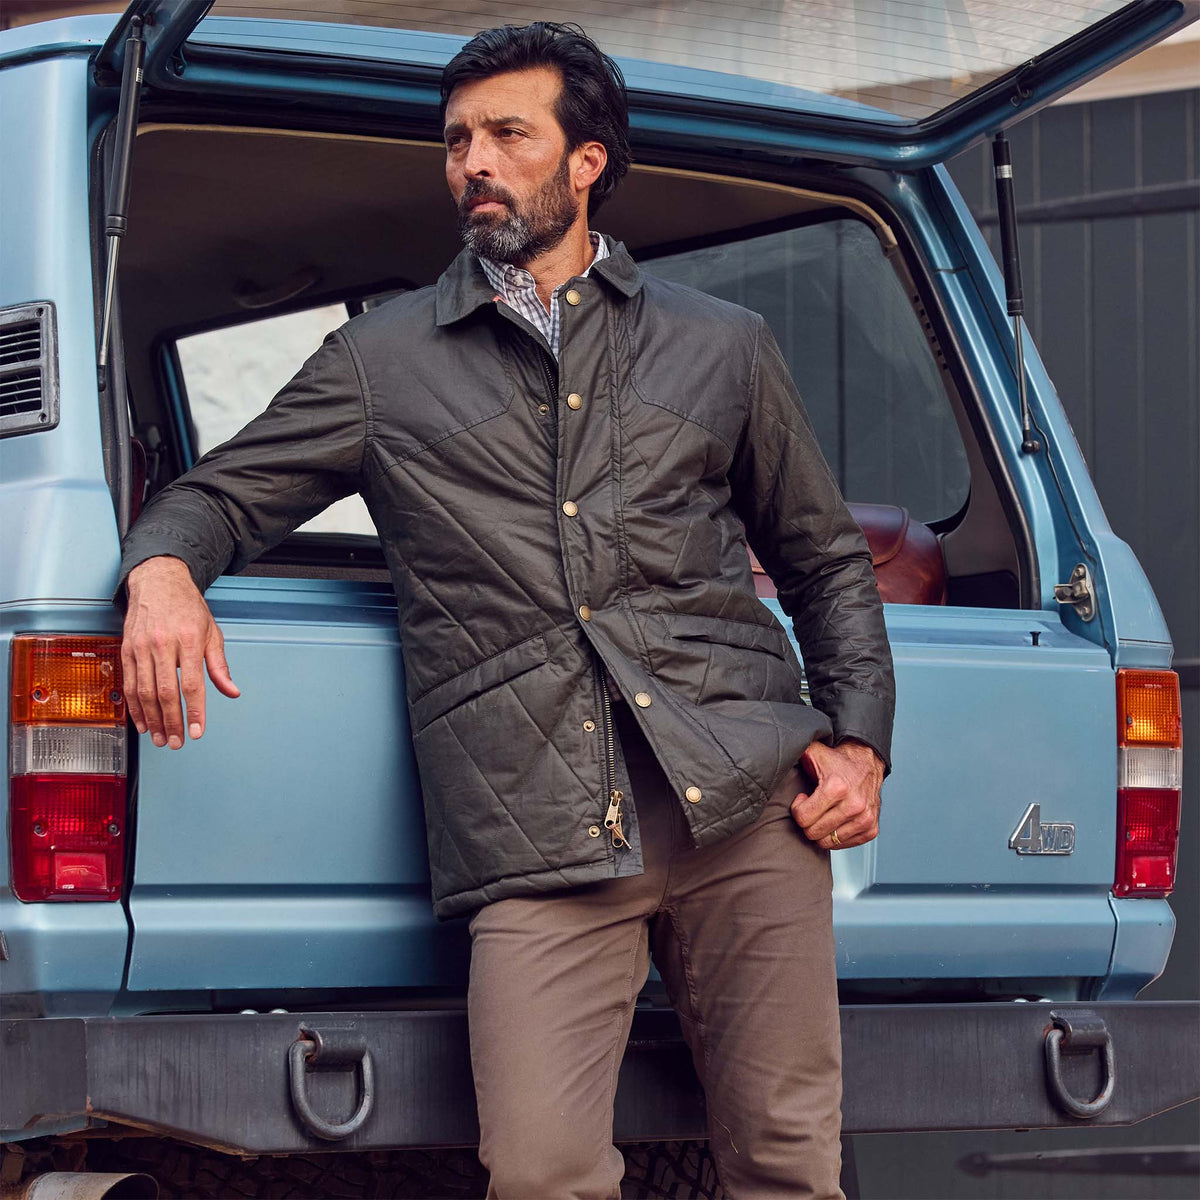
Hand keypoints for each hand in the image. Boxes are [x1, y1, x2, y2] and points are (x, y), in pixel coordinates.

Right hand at [121, 556, 239, 748]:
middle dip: (171, 722)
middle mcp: (163, 643)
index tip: (197, 732)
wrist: (158, 581)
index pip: (192, 684)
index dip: (195, 712)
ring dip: (152, 719)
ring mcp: (141, 647)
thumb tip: (231, 691)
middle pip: (166, 692)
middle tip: (176, 742)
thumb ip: (219, 666)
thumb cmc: (187, 607)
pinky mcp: (126, 649)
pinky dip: (134, 706)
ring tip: (159, 738)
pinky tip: (142, 721)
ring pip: (144, 691)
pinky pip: (128, 684)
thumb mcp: (211, 632)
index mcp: (189, 640)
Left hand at [790, 738, 884, 849]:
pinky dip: (836, 835)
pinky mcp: (871, 829)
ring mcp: (865, 819)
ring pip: (828, 842)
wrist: (867, 762)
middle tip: (812, 807)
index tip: (803, 798)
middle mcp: (854, 805)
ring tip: (824, 812)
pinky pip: (843, 845)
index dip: (798, 808)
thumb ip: (792, 752)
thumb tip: (773, 755)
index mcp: (837, 787)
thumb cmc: (836, 761)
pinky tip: (835, 819)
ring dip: (821, 829)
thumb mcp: (812, 752)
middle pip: (813, 833)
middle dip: (808, 821)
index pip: (803, 818)